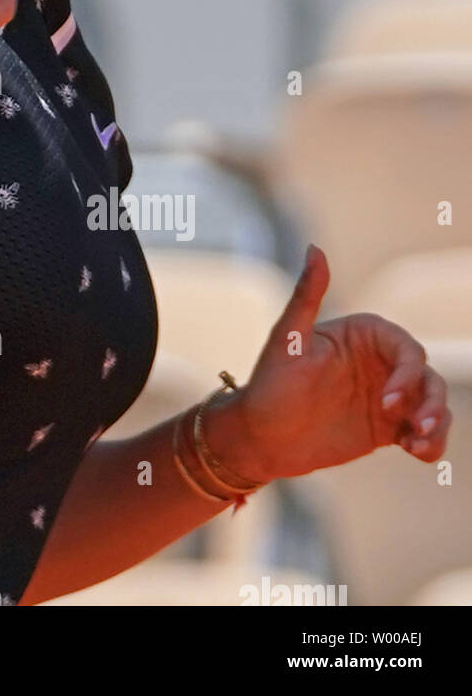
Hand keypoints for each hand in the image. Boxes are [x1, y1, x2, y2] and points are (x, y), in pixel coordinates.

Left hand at [205, 245, 451, 484]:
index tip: (389, 400)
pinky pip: (425, 431)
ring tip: (419, 445)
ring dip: (437, 423)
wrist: (262, 436)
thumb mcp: (288, 339)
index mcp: (362, 334)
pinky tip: (417, 453)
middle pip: (426, 376)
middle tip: (417, 427)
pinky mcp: (389, 426)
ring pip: (433, 403)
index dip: (407, 373)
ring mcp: (387, 394)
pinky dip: (431, 442)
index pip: (405, 348)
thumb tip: (315, 247)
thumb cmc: (271, 383)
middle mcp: (378, 361)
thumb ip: (306, 294)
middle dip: (430, 401)